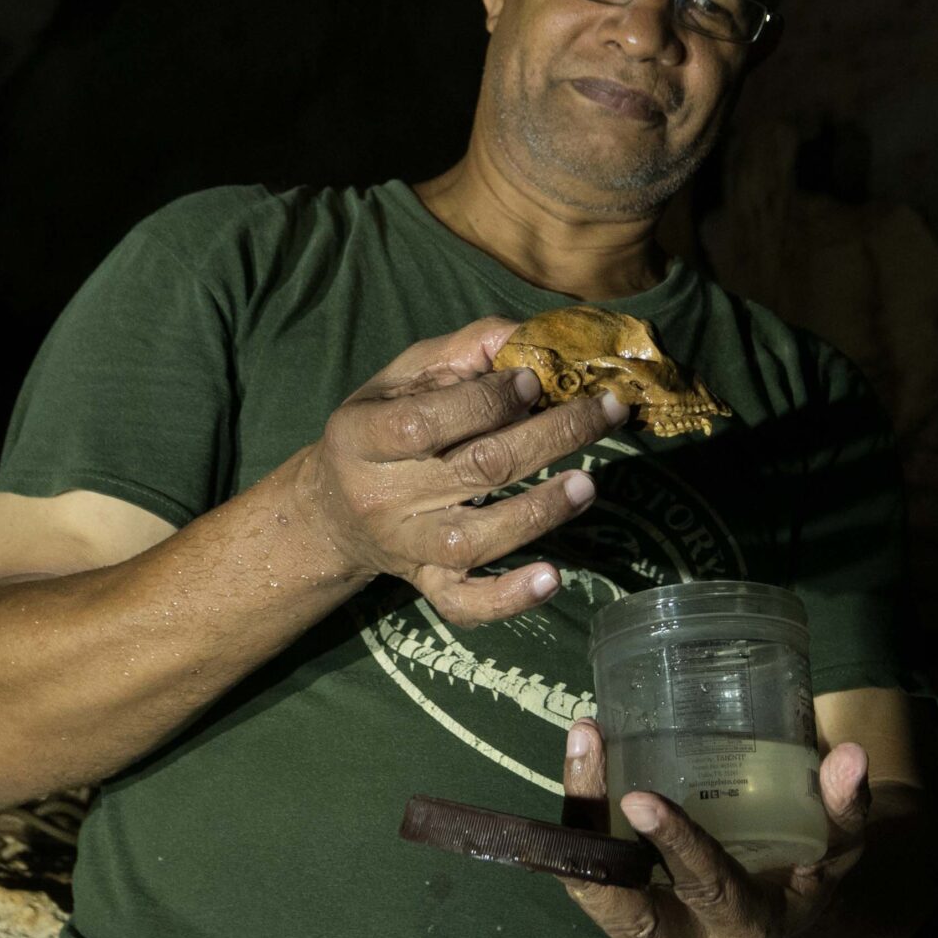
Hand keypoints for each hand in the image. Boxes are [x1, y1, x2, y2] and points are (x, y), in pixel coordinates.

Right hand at [292, 316, 625, 627]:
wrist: (334, 509)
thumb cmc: (381, 424)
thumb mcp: (404, 375)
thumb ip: (464, 350)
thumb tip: (533, 335)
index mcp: (363, 435)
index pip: (427, 422)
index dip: (487, 401)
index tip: (535, 380)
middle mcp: (383, 496)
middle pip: (475, 471)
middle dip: (549, 437)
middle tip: (603, 412)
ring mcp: (407, 547)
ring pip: (477, 539)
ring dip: (540, 511)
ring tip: (589, 484)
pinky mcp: (428, 584)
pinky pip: (465, 603)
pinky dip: (509, 598)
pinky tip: (552, 578)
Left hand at [561, 719, 870, 937]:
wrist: (772, 937)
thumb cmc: (801, 881)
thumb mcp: (834, 854)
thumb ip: (843, 810)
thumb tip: (852, 756)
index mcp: (744, 926)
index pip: (708, 890)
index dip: (676, 846)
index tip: (640, 795)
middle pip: (625, 906)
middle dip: (596, 836)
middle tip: (588, 753)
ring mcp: (643, 935)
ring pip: (593, 887)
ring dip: (578, 817)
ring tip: (583, 740)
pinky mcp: (618, 913)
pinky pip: (587, 871)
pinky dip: (578, 821)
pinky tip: (583, 757)